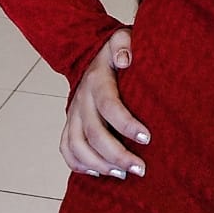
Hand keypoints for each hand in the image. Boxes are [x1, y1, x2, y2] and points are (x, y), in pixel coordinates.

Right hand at [60, 28, 150, 179]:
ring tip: (123, 174)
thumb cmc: (116, 50)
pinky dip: (79, 164)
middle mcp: (81, 98)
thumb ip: (124, 44)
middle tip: (140, 168)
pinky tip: (99, 173)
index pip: (109, 105)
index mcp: (96, 79)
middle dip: (117, 154)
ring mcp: (73, 112)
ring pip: (77, 145)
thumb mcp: (121, 38)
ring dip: (99, 164)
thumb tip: (126, 59)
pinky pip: (66, 148)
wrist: (91, 53)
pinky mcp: (70, 122)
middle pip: (93, 132)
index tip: (147, 138)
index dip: (126, 124)